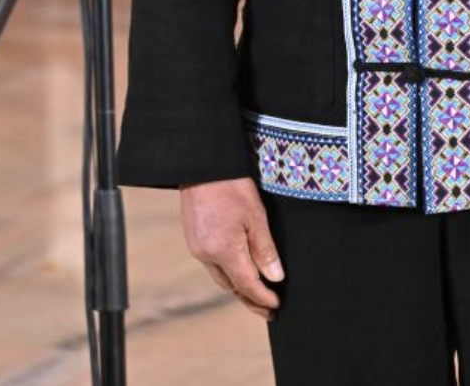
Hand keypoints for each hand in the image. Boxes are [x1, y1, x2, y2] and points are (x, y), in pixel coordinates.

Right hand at [179, 177, 283, 320]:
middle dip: (250, 297)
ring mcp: (197, 247)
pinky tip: (238, 266)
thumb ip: (264, 249)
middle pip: (231, 286)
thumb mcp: (255, 215)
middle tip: (268, 306)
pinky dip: (227, 270)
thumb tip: (275, 278)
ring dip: (238, 285)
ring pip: (221, 276)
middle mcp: (206, 254)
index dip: (262, 298)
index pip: (247, 285)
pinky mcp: (193, 238)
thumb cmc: (231, 185)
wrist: (203, 164)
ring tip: (256, 290)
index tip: (276, 307)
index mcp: (224, 250)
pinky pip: (212, 263)